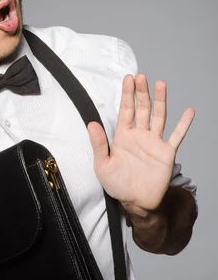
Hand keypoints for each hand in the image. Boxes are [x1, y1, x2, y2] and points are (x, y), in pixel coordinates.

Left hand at [87, 73, 194, 214]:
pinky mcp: (166, 153)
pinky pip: (176, 136)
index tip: (128, 78)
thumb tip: (91, 123)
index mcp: (123, 136)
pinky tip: (189, 111)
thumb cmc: (117, 184)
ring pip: (158, 117)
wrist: (136, 202)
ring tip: (161, 84)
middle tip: (141, 76)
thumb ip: (99, 144)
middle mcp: (139, 135)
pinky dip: (183, 124)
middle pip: (142, 109)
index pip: (125, 110)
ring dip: (160, 101)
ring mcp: (154, 142)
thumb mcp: (102, 165)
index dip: (127, 94)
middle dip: (141, 92)